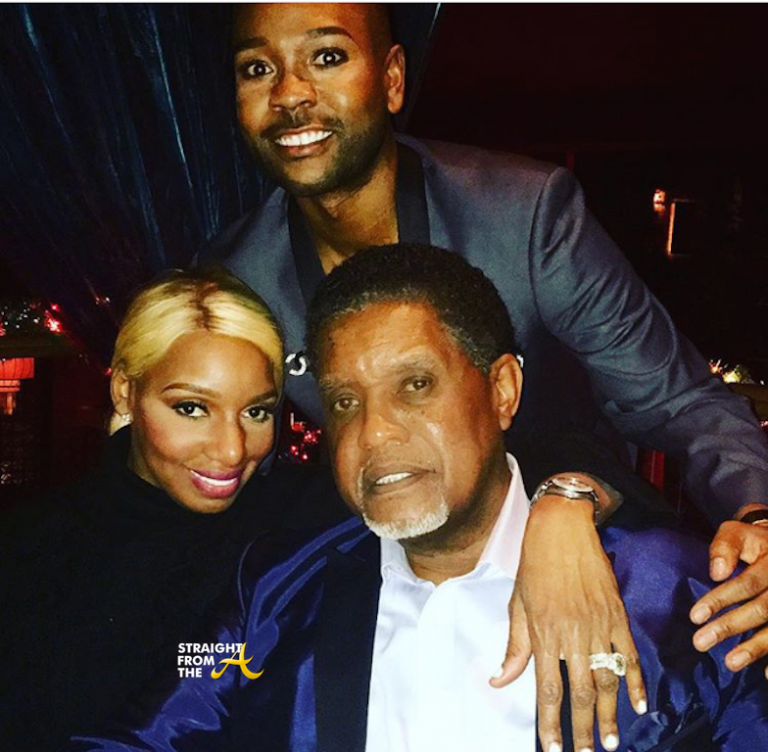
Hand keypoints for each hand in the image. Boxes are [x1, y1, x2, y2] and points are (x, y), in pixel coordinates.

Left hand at [490, 494, 645, 751]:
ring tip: (610, 741)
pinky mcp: (617, 614)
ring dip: (609, 714)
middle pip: (580, 692)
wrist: (561, 528)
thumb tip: (499, 681)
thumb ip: (514, 647)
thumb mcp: (517, 604)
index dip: (550, 723)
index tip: (553, 748)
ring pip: (607, 679)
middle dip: (582, 728)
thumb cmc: (534, 565)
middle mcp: (572, 634)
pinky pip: (630, 655)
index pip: (547, 689)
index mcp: (544, 632)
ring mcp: (599, 625)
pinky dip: (636, 682)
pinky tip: (638, 705)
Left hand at [690, 506, 767, 676]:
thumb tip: (716, 573)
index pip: (747, 583)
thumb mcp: (737, 533)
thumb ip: (725, 548)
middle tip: (700, 642)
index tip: (695, 616)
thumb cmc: (753, 543)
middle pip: (761, 609)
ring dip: (755, 648)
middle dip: (730, 627)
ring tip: (730, 663)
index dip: (721, 599)